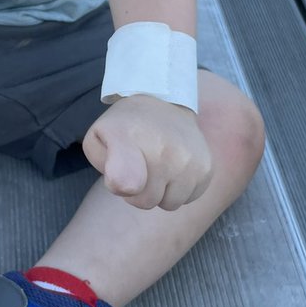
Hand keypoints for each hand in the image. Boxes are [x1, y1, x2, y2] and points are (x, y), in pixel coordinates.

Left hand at [82, 95, 211, 210]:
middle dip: (138, 191)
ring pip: (170, 203)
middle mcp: (163, 149)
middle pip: (146, 201)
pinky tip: (173, 168)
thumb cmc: (126, 127)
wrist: (164, 102)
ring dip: (161, 192)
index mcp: (128, 139)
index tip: (119, 178)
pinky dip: (180, 188)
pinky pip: (189, 198)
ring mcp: (188, 159)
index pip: (125, 180)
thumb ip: (101, 162)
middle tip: (137, 168)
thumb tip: (127, 186)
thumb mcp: (99, 136)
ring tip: (156, 167)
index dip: (120, 185)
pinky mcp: (206, 167)